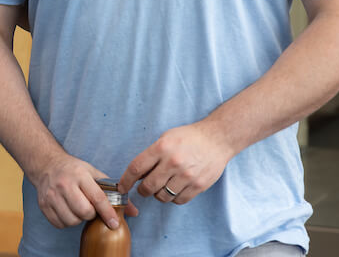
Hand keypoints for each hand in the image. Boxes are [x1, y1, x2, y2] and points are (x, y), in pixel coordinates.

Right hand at [31, 151, 137, 229]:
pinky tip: (67, 210)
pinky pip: (59, 224)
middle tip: (89, 208)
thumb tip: (133, 211)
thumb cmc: (74, 170)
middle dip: (91, 214)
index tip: (114, 223)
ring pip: (72, 220)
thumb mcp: (93, 174)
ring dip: (78, 219)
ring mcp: (52, 195)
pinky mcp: (43, 205)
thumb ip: (113, 192)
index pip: (97, 198)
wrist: (46, 164)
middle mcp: (64, 184)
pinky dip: (66, 221)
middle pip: (84, 212)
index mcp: (80, 175)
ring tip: (77, 208)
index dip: (107, 213)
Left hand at [119, 120, 234, 204]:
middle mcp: (173, 162)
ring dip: (159, 195)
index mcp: (161, 147)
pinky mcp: (198, 185)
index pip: (136, 168)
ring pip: (163, 196)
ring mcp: (187, 175)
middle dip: (142, 190)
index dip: (125, 180)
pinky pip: (179, 200)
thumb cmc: (188, 137)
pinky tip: (176, 188)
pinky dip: (174, 198)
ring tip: (163, 186)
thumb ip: (151, 155)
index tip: (121, 187)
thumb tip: (136, 175)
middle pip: (148, 186)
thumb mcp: (165, 138)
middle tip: (144, 188)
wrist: (217, 139)